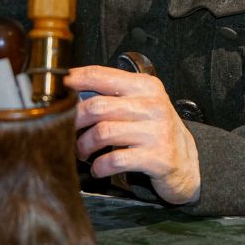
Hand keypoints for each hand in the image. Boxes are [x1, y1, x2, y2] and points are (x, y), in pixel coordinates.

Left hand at [68, 64, 200, 204]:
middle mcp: (152, 106)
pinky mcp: (157, 157)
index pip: (101, 75)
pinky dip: (100, 166)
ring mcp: (156, 132)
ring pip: (103, 133)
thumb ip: (112, 96)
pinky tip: (98, 169)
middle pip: (98, 106)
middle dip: (75, 121)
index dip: (74, 80)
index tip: (57, 87)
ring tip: (83, 152)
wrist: (187, 161)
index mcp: (145, 87)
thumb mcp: (140, 105)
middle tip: (67, 131)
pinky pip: (115, 159)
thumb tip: (70, 95)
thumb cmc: (155, 131)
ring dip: (84, 145)